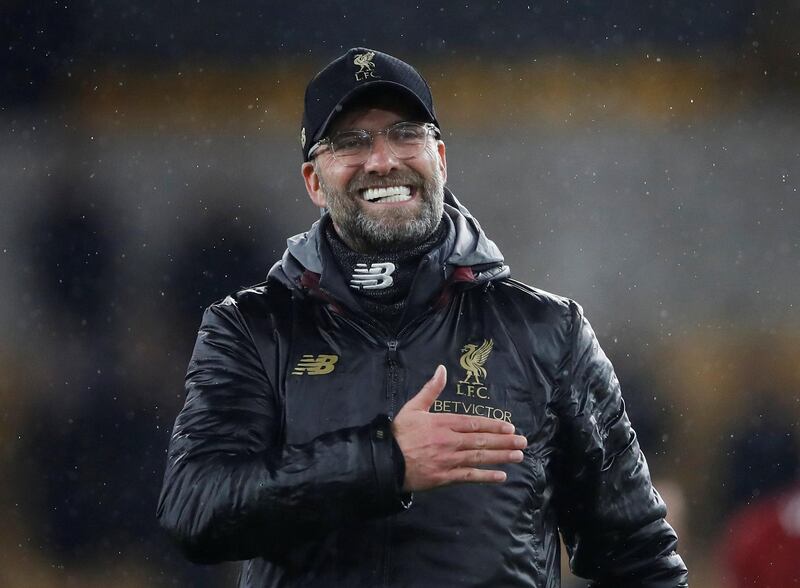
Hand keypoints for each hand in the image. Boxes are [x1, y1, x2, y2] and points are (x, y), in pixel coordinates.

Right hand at [391, 365, 526, 491]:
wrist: (385, 461)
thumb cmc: (399, 434)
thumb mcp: (413, 407)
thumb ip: (430, 389)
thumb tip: (441, 369)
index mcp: (443, 423)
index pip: (474, 424)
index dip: (494, 426)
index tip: (510, 427)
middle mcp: (449, 441)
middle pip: (481, 441)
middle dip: (504, 441)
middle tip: (523, 442)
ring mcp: (448, 460)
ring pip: (479, 457)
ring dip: (501, 457)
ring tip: (518, 455)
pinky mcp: (445, 477)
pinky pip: (469, 476)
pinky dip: (486, 476)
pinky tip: (501, 476)